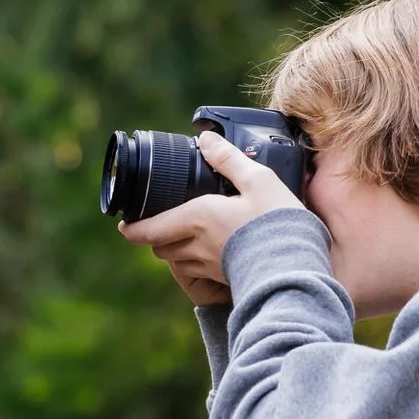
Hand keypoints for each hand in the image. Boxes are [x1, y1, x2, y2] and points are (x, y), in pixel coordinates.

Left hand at [118, 130, 307, 304]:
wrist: (294, 268)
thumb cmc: (276, 222)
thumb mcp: (258, 180)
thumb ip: (229, 159)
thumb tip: (206, 138)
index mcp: (196, 219)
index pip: (149, 230)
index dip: (132, 229)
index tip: (125, 226)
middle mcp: (195, 245)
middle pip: (159, 247)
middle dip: (154, 236)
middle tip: (157, 224)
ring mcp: (208, 266)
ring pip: (176, 262)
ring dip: (173, 250)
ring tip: (181, 237)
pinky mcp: (224, 280)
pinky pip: (197, 273)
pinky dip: (193, 263)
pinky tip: (208, 252)